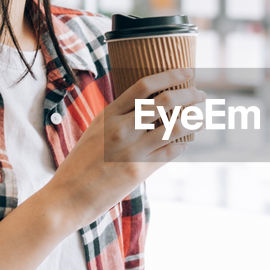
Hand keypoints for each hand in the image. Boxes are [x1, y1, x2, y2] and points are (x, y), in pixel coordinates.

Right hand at [45, 68, 205, 231]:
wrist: (67, 196)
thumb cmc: (81, 164)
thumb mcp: (95, 131)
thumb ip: (118, 118)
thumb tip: (147, 107)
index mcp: (108, 114)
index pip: (144, 85)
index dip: (170, 76)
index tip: (187, 72)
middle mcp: (121, 128)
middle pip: (165, 102)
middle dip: (189, 95)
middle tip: (201, 94)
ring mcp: (131, 150)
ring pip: (175, 127)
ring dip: (194, 119)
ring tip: (202, 117)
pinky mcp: (138, 171)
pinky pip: (170, 153)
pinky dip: (182, 145)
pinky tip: (187, 142)